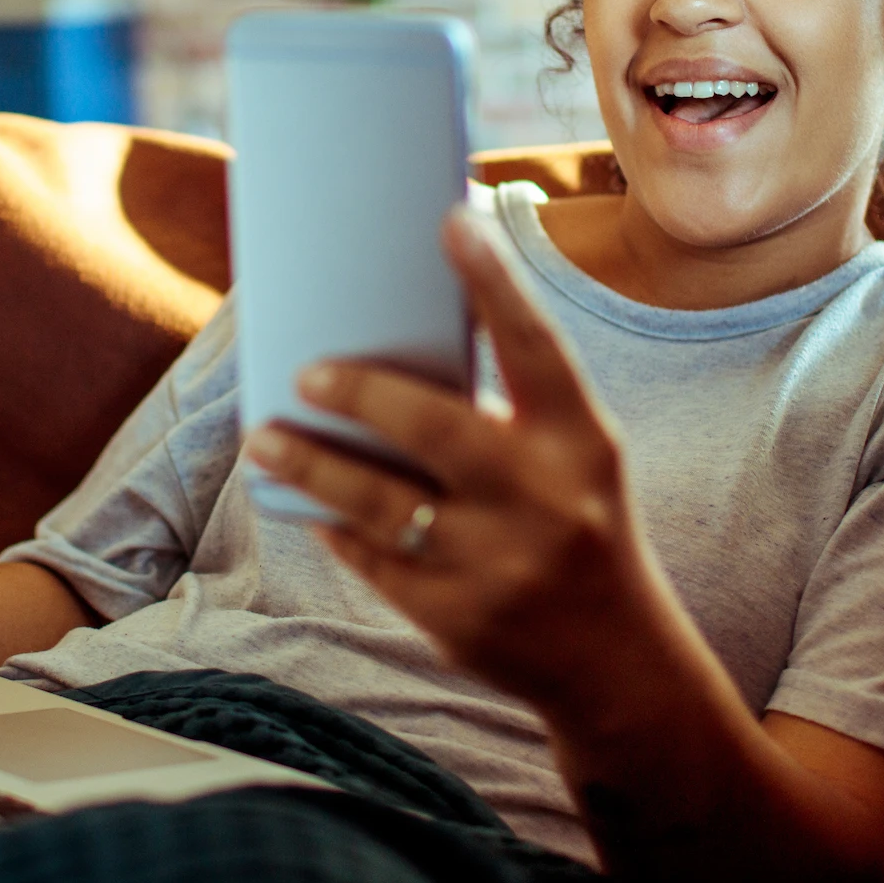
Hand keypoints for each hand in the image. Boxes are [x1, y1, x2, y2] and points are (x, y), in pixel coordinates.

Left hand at [245, 207, 683, 711]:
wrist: (618, 663)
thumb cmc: (578, 524)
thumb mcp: (573, 458)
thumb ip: (512, 406)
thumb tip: (403, 326)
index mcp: (583, 443)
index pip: (538, 347)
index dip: (496, 281)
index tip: (451, 218)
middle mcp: (544, 501)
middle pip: (437, 429)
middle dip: (361, 394)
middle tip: (306, 370)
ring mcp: (499, 567)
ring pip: (382, 506)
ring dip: (313, 466)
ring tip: (265, 436)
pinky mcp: (457, 622)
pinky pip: (376, 563)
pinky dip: (338, 529)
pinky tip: (308, 505)